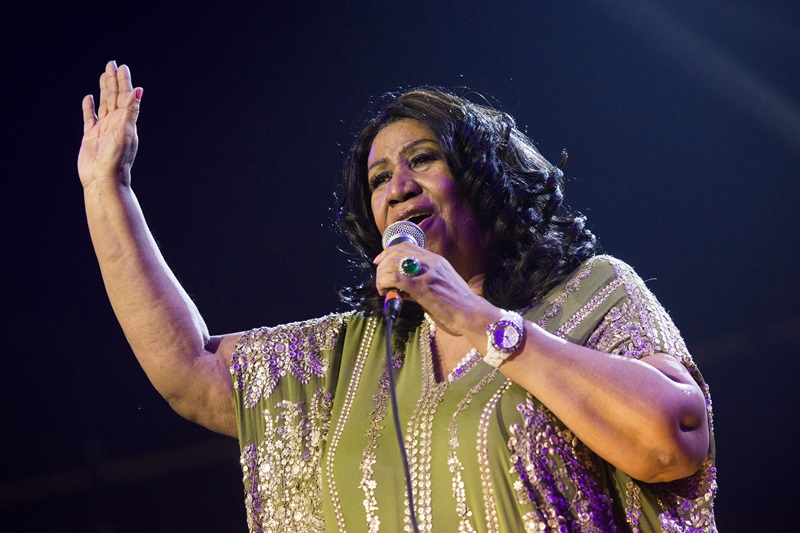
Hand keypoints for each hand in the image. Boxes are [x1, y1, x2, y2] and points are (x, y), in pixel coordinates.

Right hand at [78, 61, 141, 188]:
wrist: (103, 179)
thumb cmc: (117, 158)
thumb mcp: (126, 131)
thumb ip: (131, 110)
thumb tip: (138, 90)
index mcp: (126, 121)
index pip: (125, 96)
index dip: (124, 81)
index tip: (122, 67)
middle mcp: (116, 123)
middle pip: (114, 96)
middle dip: (113, 80)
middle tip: (112, 64)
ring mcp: (103, 129)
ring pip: (104, 104)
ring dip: (104, 89)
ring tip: (103, 75)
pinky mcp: (91, 136)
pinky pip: (90, 118)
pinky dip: (89, 108)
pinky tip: (89, 98)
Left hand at [373, 243, 493, 335]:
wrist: (474, 315)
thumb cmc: (459, 306)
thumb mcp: (440, 287)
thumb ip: (420, 285)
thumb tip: (400, 289)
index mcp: (436, 261)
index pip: (407, 246)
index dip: (388, 252)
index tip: (380, 262)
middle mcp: (431, 263)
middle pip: (396, 252)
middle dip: (382, 265)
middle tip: (379, 279)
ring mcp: (427, 274)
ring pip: (392, 263)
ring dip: (381, 276)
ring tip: (383, 289)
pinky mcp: (423, 287)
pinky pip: (395, 278)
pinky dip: (385, 283)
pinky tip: (386, 292)